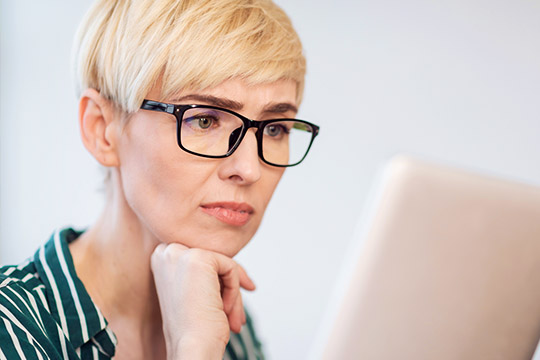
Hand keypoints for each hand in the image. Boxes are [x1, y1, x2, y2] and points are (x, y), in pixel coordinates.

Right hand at [150, 243, 255, 358]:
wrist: (190, 347)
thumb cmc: (193, 328)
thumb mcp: (194, 291)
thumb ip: (204, 272)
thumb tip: (234, 265)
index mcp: (160, 258)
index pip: (202, 259)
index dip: (221, 278)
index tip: (239, 292)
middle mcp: (165, 252)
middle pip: (213, 260)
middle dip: (230, 286)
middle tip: (238, 315)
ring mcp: (180, 253)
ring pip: (224, 265)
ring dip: (234, 296)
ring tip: (234, 319)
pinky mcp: (198, 257)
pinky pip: (230, 267)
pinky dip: (234, 291)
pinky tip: (225, 310)